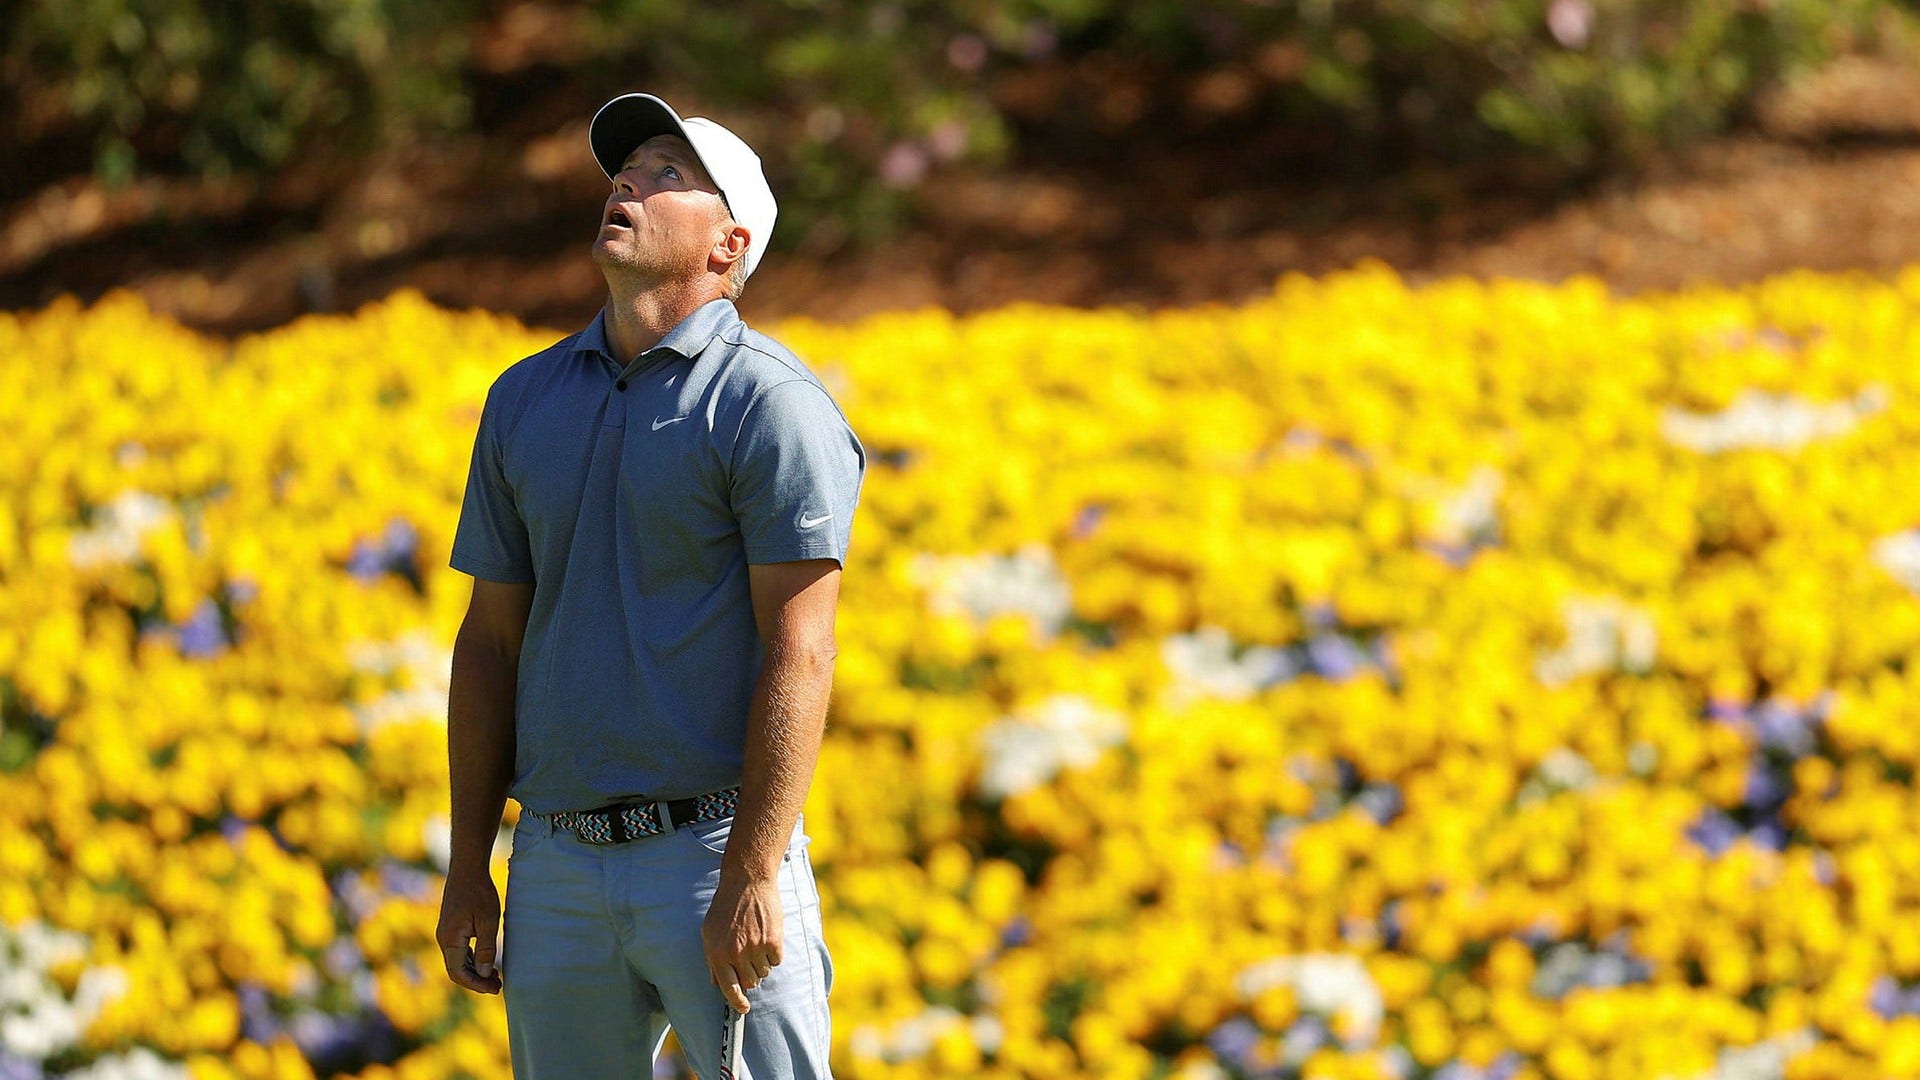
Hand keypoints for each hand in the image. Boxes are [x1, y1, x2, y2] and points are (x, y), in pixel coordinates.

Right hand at [436, 865, 502, 993]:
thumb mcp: (488, 920)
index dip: (475, 984)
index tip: (494, 988)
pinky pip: (458, 952)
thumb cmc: (480, 892)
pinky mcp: (450, 929)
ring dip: (474, 972)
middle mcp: (443, 939)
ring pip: (457, 962)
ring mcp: (445, 934)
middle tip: (499, 986)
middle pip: (456, 970)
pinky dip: (471, 962)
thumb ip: (485, 949)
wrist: (467, 868)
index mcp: (450, 939)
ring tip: (496, 978)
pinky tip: (486, 964)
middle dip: (476, 981)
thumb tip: (483, 974)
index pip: (458, 973)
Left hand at [702, 871, 782, 1012]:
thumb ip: (711, 959)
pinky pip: (776, 961)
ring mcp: (755, 948)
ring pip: (764, 973)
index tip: (744, 1009)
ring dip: (761, 963)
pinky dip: (773, 954)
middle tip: (748, 958)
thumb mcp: (709, 932)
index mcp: (717, 954)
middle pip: (750, 983)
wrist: (747, 881)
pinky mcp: (773, 941)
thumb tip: (715, 982)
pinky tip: (767, 937)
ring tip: (756, 942)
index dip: (737, 1003)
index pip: (728, 989)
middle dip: (749, 975)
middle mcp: (735, 954)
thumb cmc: (726, 906)